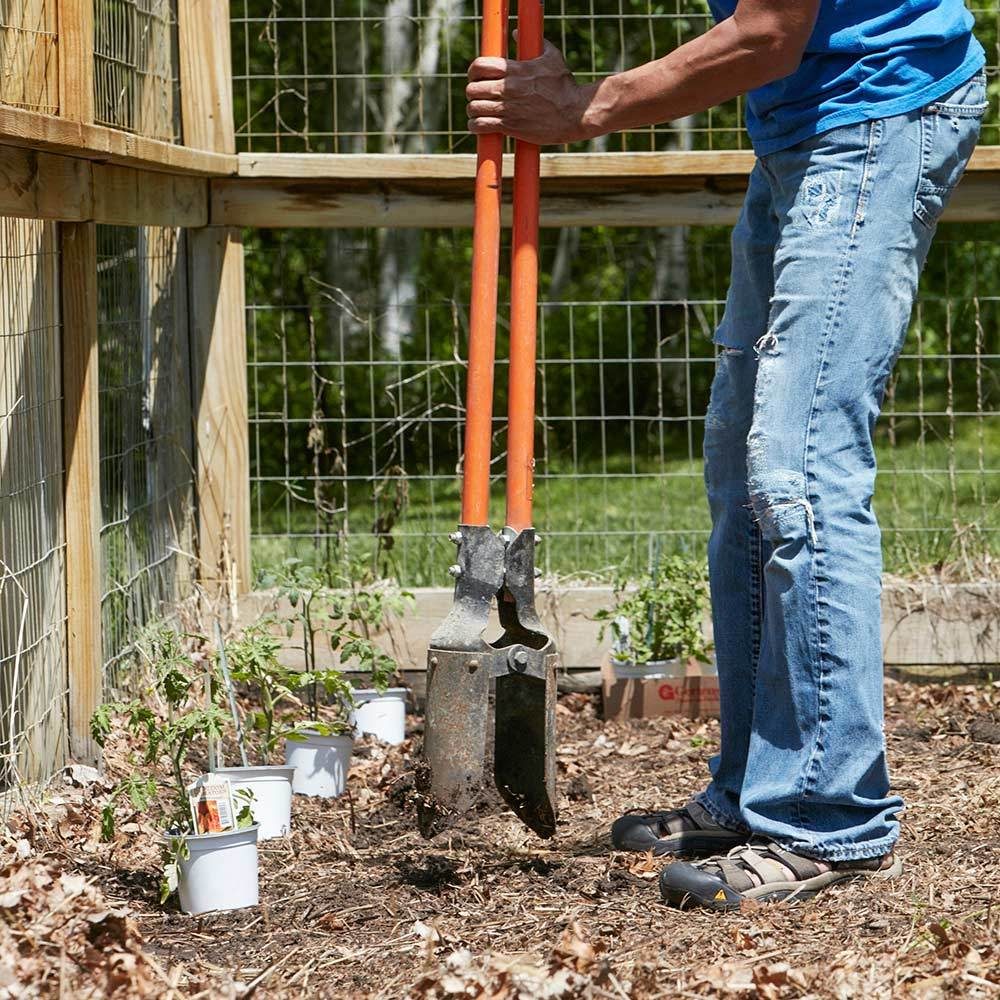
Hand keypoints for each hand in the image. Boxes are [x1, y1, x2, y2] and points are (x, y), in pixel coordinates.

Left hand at [466, 38, 597, 144]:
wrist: (575, 113)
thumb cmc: (565, 86)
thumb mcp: (552, 58)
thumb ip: (535, 43)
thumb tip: (516, 32)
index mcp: (515, 70)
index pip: (479, 66)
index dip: (473, 72)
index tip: (476, 78)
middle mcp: (508, 88)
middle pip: (472, 88)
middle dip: (472, 93)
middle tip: (478, 97)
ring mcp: (508, 108)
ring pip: (474, 108)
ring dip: (473, 111)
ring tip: (478, 113)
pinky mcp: (511, 126)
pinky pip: (481, 126)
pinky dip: (475, 126)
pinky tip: (479, 126)